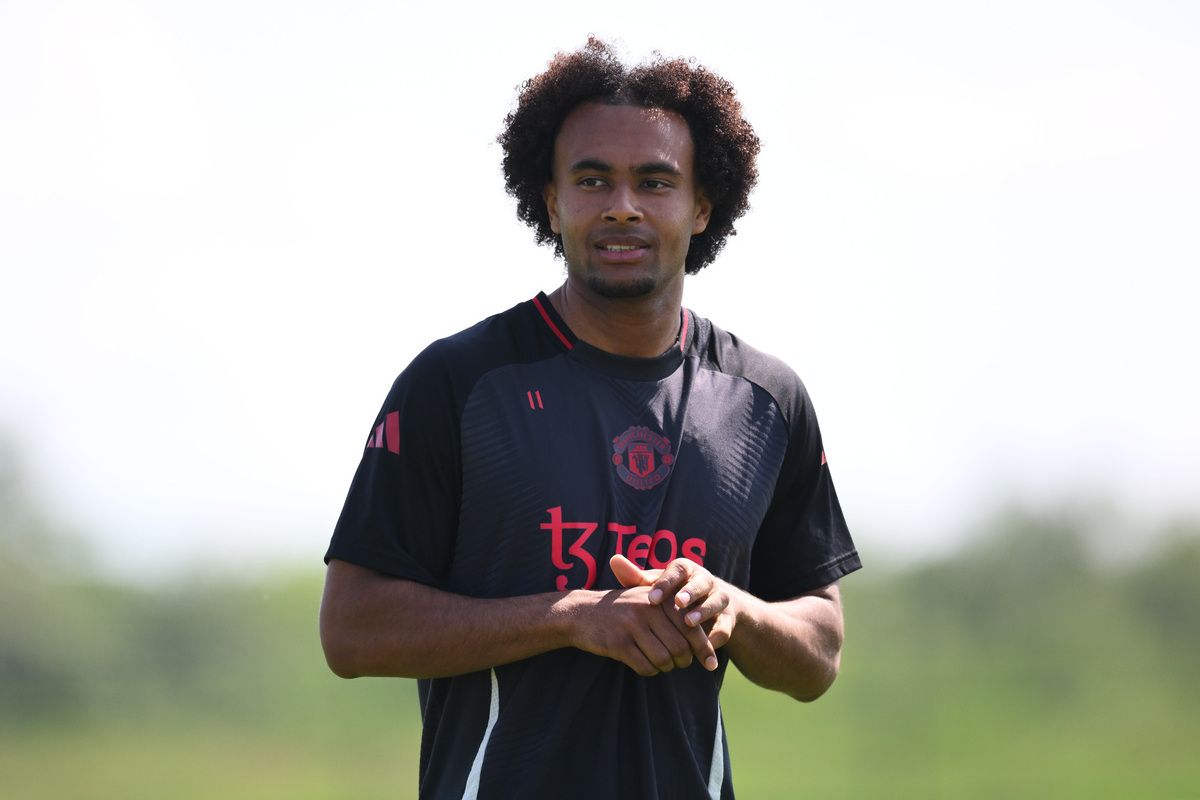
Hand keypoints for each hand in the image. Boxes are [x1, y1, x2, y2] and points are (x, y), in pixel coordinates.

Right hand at [567, 583, 714, 676]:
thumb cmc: (622, 610)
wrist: (581, 612)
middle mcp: (648, 609)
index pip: (692, 626)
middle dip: (684, 661)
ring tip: (661, 663)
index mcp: (659, 597)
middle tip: (680, 664)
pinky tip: (644, 664)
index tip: (711, 664)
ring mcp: (632, 625)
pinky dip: (649, 670)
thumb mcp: (648, 601)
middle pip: (680, 646)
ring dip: (665, 667)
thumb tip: (708, 638)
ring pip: (664, 659)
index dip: (704, 648)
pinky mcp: (618, 643)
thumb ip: (675, 614)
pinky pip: (645, 666)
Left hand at [610, 554, 737, 668]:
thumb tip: (614, 560)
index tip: (652, 598)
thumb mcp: (655, 586)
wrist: (706, 607)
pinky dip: (717, 635)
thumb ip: (636, 577)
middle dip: (690, 592)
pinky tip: (707, 644)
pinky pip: (725, 626)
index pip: (677, 570)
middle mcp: (705, 580)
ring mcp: (719, 598)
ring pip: (717, 600)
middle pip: (700, 582)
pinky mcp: (728, 618)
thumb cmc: (672, 594)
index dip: (666, 583)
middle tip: (678, 602)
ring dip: (704, 611)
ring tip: (689, 622)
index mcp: (686, 569)